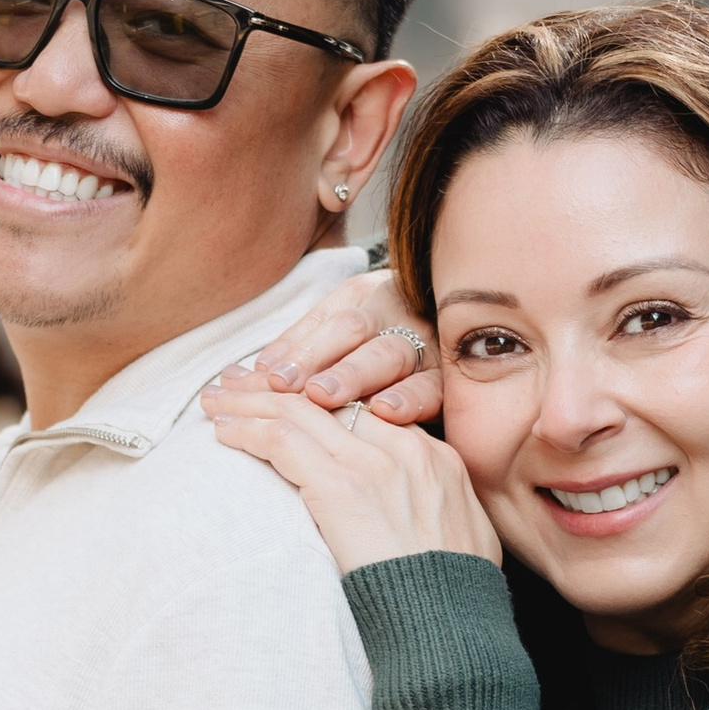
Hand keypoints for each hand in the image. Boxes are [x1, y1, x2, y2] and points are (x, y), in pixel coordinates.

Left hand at [202, 374, 502, 578]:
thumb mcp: (461, 540)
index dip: (321, 396)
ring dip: (249, 401)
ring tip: (214, 400)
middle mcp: (406, 446)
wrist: (453, 627)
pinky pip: (281, 440)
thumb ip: (429, 510)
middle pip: (329, 395)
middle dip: (277, 385)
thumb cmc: (453, 602)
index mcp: (435, 455)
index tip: (291, 395)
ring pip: (297, 408)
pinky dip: (246, 431)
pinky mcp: (341, 485)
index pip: (365, 406)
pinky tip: (222, 432)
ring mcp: (373, 462)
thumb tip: (405, 521)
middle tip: (238, 380)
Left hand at [230, 274, 442, 423]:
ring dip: (355, 375)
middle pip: (355, 333)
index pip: (327, 321)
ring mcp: (426, 344)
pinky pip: (432, 387)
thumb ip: (300, 349)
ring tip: (325, 395)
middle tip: (293, 386)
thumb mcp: (340, 335)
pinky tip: (384, 413)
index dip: (299, 349)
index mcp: (365, 296)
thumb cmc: (377, 349)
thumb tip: (246, 374)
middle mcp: (396, 313)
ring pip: (390, 356)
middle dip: (320, 359)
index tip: (270, 378)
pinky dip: (409, 398)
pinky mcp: (449, 379)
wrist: (463, 335)